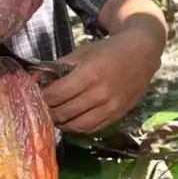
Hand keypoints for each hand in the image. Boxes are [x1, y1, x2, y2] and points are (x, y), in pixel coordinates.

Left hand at [42, 27, 163, 132]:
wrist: (142, 53)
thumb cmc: (109, 50)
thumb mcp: (83, 52)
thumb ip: (61, 67)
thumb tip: (39, 80)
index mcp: (90, 74)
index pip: (57, 94)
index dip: (43, 97)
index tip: (36, 95)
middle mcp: (101, 94)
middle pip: (64, 112)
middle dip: (49, 111)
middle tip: (42, 107)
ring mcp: (110, 107)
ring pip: (77, 125)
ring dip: (61, 123)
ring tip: (55, 116)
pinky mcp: (117, 115)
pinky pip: (92, 128)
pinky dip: (77, 127)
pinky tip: (71, 120)